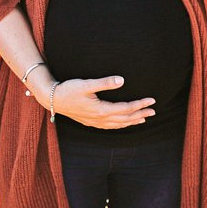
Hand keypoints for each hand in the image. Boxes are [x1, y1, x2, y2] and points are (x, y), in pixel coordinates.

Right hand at [34, 76, 155, 128]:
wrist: (52, 99)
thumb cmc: (69, 89)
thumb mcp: (86, 84)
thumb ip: (105, 82)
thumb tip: (122, 80)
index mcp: (101, 110)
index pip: (126, 109)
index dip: (140, 105)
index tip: (152, 100)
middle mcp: (99, 119)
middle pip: (125, 118)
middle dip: (140, 114)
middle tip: (154, 111)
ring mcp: (95, 122)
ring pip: (118, 124)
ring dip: (132, 121)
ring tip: (144, 119)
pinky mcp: (90, 122)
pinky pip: (110, 126)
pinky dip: (121, 125)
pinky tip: (124, 123)